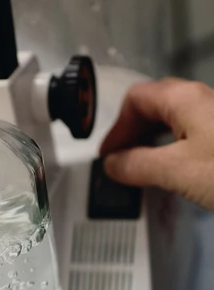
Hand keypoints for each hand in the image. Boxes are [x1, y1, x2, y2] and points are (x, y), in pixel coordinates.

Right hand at [100, 78, 213, 210]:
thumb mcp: (177, 170)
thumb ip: (138, 165)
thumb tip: (112, 164)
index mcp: (184, 98)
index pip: (134, 99)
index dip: (116, 128)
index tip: (108, 154)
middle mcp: (202, 99)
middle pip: (153, 107)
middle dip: (132, 133)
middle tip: (121, 159)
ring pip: (174, 121)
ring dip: (152, 142)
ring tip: (144, 167)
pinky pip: (191, 135)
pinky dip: (173, 149)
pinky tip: (175, 170)